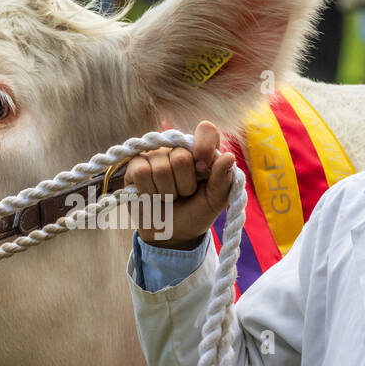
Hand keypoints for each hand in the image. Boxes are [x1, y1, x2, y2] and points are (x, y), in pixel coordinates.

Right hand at [126, 120, 234, 248]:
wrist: (171, 235)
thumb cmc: (195, 213)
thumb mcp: (215, 201)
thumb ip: (223, 180)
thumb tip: (229, 156)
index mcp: (201, 152)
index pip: (206, 131)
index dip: (205, 147)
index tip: (203, 169)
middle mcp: (178, 148)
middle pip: (181, 157)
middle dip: (185, 185)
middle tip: (184, 194)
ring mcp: (155, 155)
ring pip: (161, 168)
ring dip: (167, 193)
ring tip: (168, 197)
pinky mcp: (135, 165)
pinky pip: (142, 172)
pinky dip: (150, 192)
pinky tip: (152, 196)